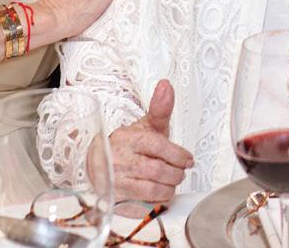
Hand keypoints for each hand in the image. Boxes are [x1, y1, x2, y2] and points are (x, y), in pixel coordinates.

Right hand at [109, 80, 194, 202]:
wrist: (100, 161)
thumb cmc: (129, 144)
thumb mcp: (146, 125)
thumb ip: (160, 108)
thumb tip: (166, 85)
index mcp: (130, 138)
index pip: (159, 146)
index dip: (178, 155)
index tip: (188, 160)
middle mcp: (121, 158)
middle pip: (157, 170)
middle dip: (175, 173)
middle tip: (180, 173)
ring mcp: (116, 179)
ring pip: (151, 188)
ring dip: (168, 188)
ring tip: (171, 182)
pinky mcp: (115, 197)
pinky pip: (141, 203)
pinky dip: (156, 200)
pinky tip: (159, 193)